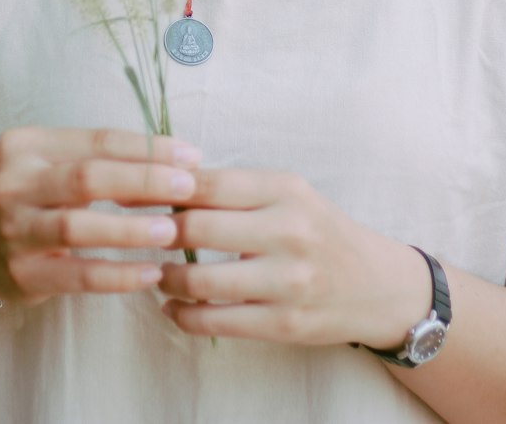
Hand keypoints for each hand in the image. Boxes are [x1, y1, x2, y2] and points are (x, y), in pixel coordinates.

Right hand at [0, 126, 201, 309]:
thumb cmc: (30, 198)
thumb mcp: (52, 166)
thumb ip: (102, 162)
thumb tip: (175, 165)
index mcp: (27, 144)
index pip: (97, 140)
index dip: (147, 148)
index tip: (191, 156)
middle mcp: (14, 183)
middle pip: (87, 177)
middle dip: (143, 180)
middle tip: (188, 187)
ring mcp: (14, 230)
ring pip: (78, 227)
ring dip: (129, 229)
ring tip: (172, 231)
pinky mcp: (21, 275)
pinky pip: (76, 276)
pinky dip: (116, 275)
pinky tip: (150, 274)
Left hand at [158, 166, 430, 346]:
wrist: (376, 284)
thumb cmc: (318, 230)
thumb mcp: (286, 194)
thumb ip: (233, 190)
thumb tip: (162, 182)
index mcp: (284, 189)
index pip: (208, 184)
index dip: (160, 188)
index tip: (129, 192)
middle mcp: (288, 230)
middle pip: (198, 229)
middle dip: (158, 233)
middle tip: (137, 235)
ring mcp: (288, 281)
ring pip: (202, 281)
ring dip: (165, 279)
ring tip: (156, 275)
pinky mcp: (284, 324)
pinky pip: (217, 322)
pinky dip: (183, 316)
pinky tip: (172, 308)